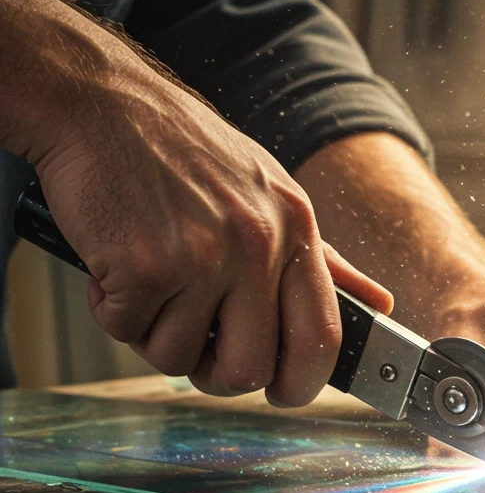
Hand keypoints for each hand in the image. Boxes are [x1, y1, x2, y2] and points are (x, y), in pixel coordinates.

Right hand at [32, 53, 390, 403]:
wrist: (98, 103)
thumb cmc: (180, 150)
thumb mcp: (270, 191)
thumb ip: (323, 258)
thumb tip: (378, 302)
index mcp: (295, 228)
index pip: (323, 337)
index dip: (303, 382)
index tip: (282, 390)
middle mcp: (257, 244)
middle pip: (251, 369)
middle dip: (216, 375)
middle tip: (194, 346)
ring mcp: (201, 256)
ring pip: (179, 357)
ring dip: (153, 334)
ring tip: (147, 278)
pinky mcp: (143, 265)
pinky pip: (129, 331)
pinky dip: (112, 309)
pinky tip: (114, 263)